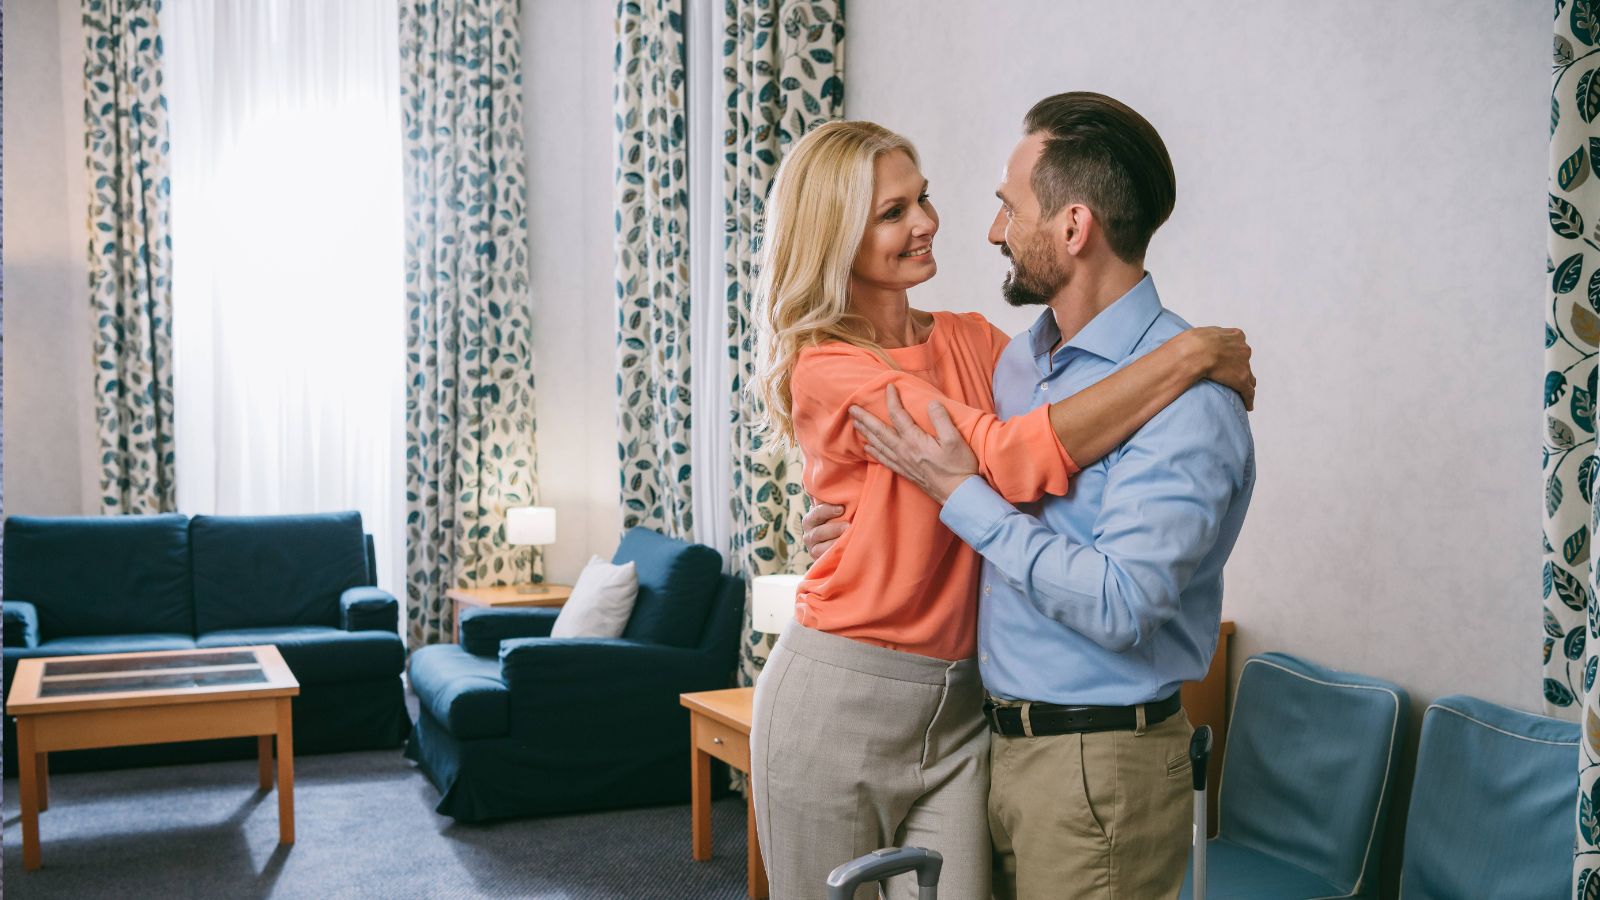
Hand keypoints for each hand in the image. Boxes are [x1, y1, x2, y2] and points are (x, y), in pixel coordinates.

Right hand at [800, 500, 847, 558]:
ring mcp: (812, 548)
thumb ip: (829, 496)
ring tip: (848, 537)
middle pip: (817, 531)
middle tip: (848, 525)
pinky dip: (833, 553)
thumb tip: (819, 479)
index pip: (815, 513)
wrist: (842, 545)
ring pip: (819, 546)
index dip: (826, 510)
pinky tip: (845, 550)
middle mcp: (810, 533)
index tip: (842, 508)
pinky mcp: (818, 560)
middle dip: (833, 528)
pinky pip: (823, 558)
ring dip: (834, 541)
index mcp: (812, 518)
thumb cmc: (841, 520)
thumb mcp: (836, 508)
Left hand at [849, 383, 978, 502]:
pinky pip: (884, 459)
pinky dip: (873, 452)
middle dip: (865, 418)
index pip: (898, 415)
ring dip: (865, 432)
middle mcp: (904, 451)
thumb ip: (942, 420)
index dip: (892, 400)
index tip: (889, 387)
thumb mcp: (955, 440)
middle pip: (879, 431)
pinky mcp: (905, 472)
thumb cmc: (959, 467)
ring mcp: (903, 462)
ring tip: (855, 423)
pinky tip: (867, 447)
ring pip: (878, 444)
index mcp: (915, 441)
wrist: (958, 494)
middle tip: (852, 408)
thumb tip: (932, 403)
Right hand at [1183, 326, 1254, 410]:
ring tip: (1242, 394)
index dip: (1234, 355)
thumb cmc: (1193, 341)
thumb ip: (1209, 336)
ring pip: (1249, 378)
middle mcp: (1243, 349)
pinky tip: (1248, 407)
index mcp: (1235, 336)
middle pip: (1245, 362)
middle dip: (1240, 369)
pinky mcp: (1241, 381)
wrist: (1195, 351)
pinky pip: (1248, 392)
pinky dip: (1248, 400)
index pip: (1239, 347)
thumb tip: (1202, 341)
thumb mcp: (1202, 333)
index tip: (1230, 361)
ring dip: (1245, 384)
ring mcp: (1244, 365)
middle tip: (1232, 377)